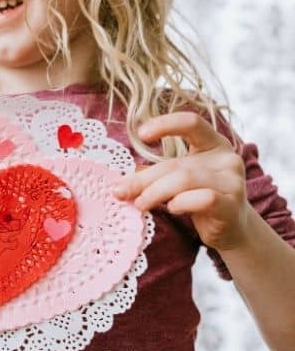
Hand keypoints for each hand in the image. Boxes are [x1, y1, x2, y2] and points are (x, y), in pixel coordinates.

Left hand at [113, 112, 250, 250]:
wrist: (232, 228)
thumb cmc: (198, 200)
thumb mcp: (175, 182)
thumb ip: (152, 177)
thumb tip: (118, 186)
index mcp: (213, 143)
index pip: (191, 122)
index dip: (166, 124)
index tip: (141, 134)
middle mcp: (226, 158)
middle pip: (176, 164)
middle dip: (144, 179)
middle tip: (121, 192)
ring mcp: (232, 180)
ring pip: (185, 180)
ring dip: (155, 193)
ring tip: (140, 204)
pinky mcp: (232, 204)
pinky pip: (203, 198)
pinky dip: (181, 202)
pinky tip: (172, 208)